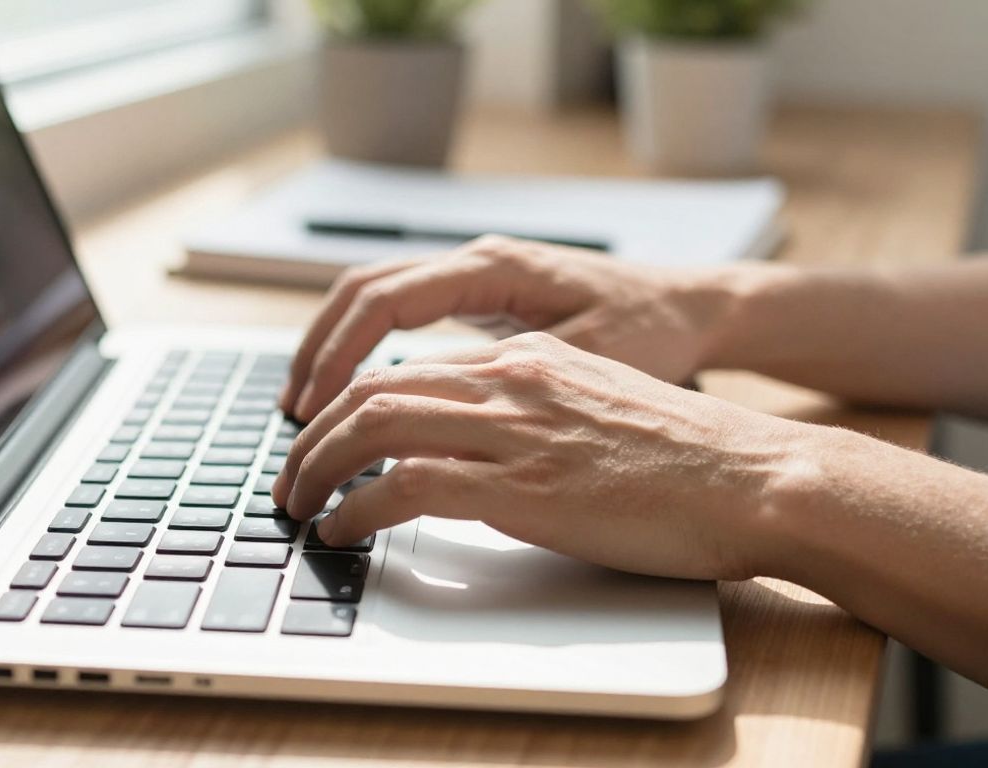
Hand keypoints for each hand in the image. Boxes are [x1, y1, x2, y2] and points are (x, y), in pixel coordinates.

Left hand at [272, 332, 805, 581]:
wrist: (753, 476)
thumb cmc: (690, 458)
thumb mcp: (599, 408)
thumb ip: (536, 411)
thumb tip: (484, 447)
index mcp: (528, 359)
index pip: (408, 368)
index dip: (348, 403)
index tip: (323, 437)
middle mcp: (511, 379)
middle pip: (373, 389)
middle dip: (313, 435)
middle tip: (290, 477)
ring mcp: (513, 428)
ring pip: (373, 425)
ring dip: (317, 468)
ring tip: (298, 505)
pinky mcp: (519, 484)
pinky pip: (405, 485)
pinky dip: (358, 509)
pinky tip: (345, 531)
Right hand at [280, 235, 738, 421]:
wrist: (695, 307)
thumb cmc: (652, 332)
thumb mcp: (582, 360)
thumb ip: (505, 377)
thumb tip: (426, 412)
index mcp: (493, 269)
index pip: (384, 300)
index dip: (338, 355)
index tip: (312, 407)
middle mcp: (475, 262)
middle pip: (362, 290)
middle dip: (316, 350)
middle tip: (292, 416)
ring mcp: (476, 277)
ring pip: (375, 298)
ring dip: (333, 349)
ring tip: (305, 409)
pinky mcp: (483, 299)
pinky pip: (402, 316)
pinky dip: (366, 350)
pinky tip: (356, 395)